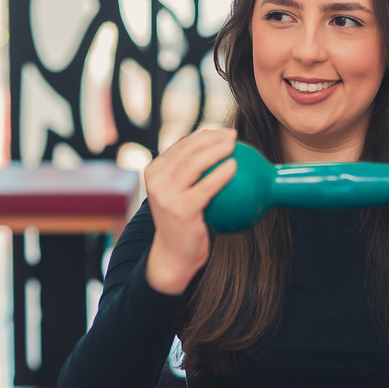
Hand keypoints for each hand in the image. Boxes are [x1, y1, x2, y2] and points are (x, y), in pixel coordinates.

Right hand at [144, 127, 238, 293]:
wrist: (174, 255)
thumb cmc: (185, 222)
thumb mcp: (180, 194)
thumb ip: (191, 175)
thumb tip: (222, 150)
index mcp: (154, 171)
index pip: (180, 146)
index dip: (203, 134)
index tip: (225, 132)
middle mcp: (156, 180)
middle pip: (186, 150)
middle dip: (211, 137)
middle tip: (233, 135)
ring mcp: (165, 195)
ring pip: (193, 164)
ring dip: (215, 150)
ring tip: (234, 145)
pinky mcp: (180, 209)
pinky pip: (205, 187)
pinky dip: (220, 174)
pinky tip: (234, 167)